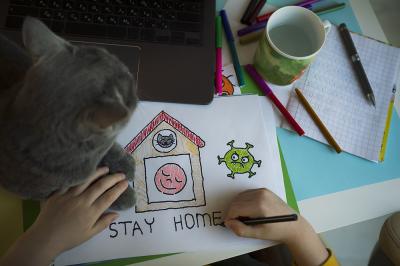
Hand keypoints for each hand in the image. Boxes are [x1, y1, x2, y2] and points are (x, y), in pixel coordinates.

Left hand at [0, 167, 128, 265]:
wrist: (45, 238)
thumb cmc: (69, 238)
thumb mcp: (89, 234)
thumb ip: (103, 223)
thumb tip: (117, 214)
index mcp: (91, 213)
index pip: (108, 197)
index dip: (118, 189)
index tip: (125, 183)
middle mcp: (82, 202)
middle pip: (100, 186)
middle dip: (113, 178)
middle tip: (121, 173)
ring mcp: (69, 196)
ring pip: (86, 180)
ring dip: (98, 172)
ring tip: (106, 168)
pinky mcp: (57, 193)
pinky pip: (69, 181)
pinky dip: (78, 175)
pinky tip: (84, 170)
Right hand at [224, 188, 298, 242]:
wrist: (294, 225)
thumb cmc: (276, 231)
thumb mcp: (258, 234)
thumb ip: (241, 229)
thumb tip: (228, 223)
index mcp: (259, 206)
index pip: (236, 208)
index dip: (230, 217)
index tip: (230, 224)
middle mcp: (260, 195)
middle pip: (237, 201)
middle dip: (233, 212)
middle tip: (237, 222)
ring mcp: (263, 191)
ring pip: (240, 196)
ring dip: (237, 206)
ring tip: (243, 217)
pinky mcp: (264, 190)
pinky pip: (247, 193)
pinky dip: (243, 201)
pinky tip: (248, 210)